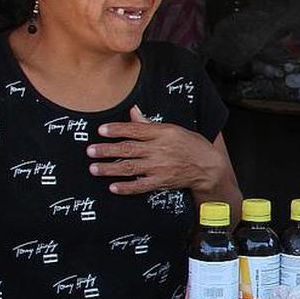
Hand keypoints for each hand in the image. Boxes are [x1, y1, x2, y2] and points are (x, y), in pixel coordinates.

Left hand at [87, 106, 222, 195]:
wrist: (209, 167)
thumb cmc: (190, 145)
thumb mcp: (173, 129)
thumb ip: (149, 124)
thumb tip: (132, 111)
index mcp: (163, 133)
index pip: (135, 130)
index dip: (117, 130)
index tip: (100, 130)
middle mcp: (159, 150)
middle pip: (128, 149)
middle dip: (107, 150)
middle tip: (90, 151)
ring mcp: (160, 167)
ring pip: (130, 167)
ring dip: (110, 168)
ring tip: (94, 168)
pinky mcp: (161, 182)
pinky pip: (141, 186)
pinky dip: (127, 187)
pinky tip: (113, 187)